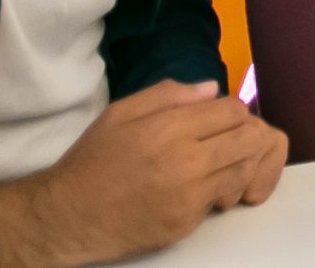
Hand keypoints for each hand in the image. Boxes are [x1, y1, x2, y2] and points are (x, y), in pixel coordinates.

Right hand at [0, 80, 284, 267]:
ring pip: (243, 171)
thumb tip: (211, 89)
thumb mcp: (121, 113)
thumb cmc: (92, 161)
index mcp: (169, 128)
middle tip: (226, 140)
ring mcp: (188, 197)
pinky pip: (220, 201)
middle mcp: (185, 162)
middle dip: (245, 134)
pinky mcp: (185, 224)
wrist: (65, 217)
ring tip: (216, 164)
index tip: (219, 118)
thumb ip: (169, 94)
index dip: (232, 111)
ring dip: (237, 164)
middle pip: (249, 139)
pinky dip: (216, 192)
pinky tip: (196, 189)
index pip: (233, 110)